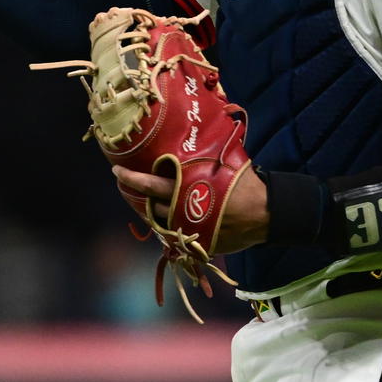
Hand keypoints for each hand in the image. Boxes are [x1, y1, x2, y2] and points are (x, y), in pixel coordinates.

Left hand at [112, 164, 268, 254]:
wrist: (265, 213)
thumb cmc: (243, 182)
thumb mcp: (219, 163)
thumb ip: (198, 158)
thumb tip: (186, 138)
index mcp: (186, 189)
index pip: (149, 185)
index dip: (130, 179)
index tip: (116, 170)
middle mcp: (182, 211)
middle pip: (147, 205)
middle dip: (132, 193)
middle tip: (121, 181)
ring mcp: (189, 230)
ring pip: (159, 222)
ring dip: (149, 210)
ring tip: (140, 197)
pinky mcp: (198, 244)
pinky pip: (176, 235)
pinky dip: (168, 225)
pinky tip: (164, 215)